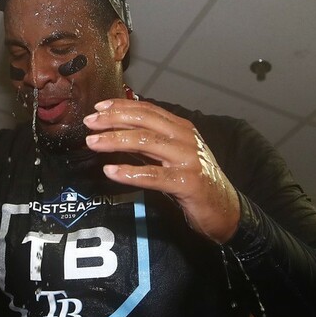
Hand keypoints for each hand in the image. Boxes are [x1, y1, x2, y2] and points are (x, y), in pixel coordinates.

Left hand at [83, 98, 239, 242]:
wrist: (226, 209)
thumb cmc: (196, 180)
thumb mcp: (174, 154)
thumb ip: (152, 141)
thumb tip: (119, 130)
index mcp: (182, 128)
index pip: (148, 110)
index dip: (122, 107)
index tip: (99, 107)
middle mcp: (186, 139)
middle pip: (144, 122)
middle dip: (113, 119)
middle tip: (89, 122)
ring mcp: (188, 160)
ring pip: (146, 143)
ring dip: (116, 140)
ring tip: (93, 142)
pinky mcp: (188, 183)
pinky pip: (153, 176)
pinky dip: (130, 172)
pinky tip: (110, 171)